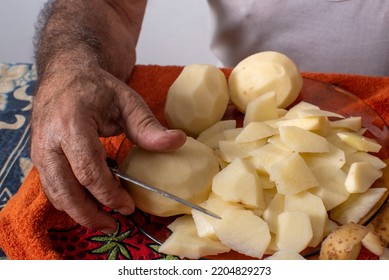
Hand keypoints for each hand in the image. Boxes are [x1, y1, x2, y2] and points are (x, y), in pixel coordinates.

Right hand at [31, 66, 185, 233]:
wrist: (64, 75)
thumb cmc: (96, 87)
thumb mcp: (126, 101)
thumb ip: (148, 126)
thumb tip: (178, 142)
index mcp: (72, 125)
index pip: (89, 171)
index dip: (109, 194)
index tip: (128, 206)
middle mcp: (49, 141)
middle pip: (66, 191)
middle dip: (90, 214)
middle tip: (113, 224)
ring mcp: (39, 150)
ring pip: (55, 194)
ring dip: (78, 212)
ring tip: (104, 220)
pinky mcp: (39, 157)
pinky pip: (52, 187)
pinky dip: (70, 200)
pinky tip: (90, 202)